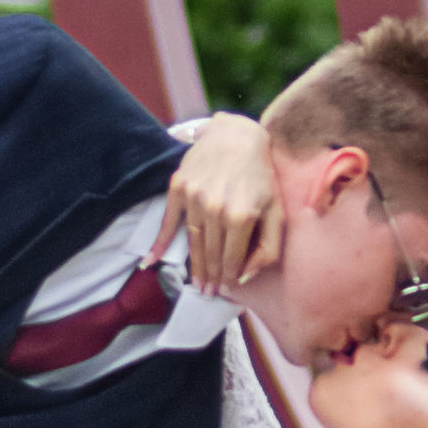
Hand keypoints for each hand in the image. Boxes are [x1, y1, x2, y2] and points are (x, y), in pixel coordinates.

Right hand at [155, 112, 280, 295]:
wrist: (236, 135)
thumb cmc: (261, 175)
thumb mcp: (276, 210)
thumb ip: (269, 246)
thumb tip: (247, 275)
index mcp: (242, 217)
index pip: (232, 260)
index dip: (229, 278)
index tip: (226, 289)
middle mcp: (215, 209)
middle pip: (211, 255)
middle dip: (211, 277)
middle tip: (209, 292)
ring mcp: (194, 198)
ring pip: (192, 242)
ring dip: (194, 266)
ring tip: (197, 283)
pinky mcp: (178, 187)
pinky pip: (168, 221)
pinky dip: (159, 243)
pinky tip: (152, 261)